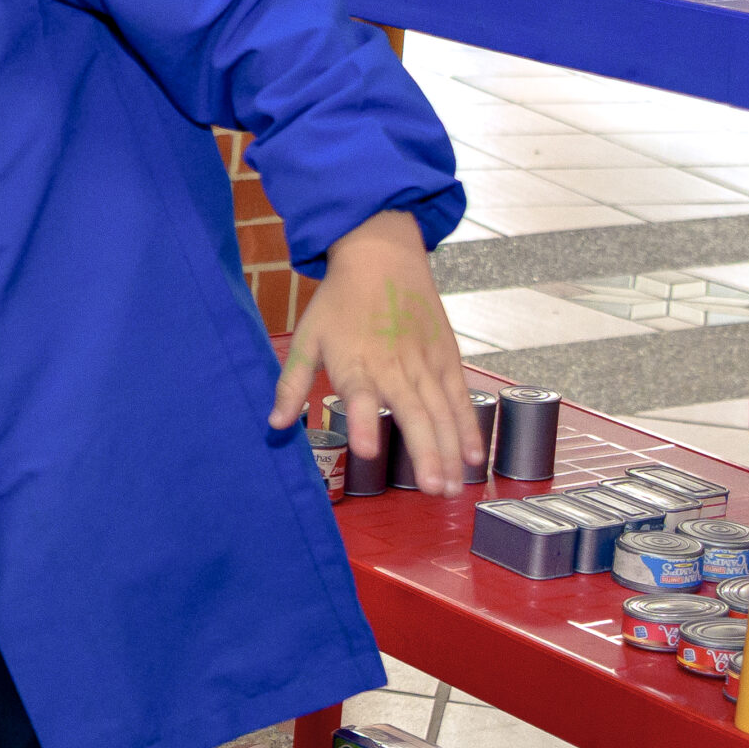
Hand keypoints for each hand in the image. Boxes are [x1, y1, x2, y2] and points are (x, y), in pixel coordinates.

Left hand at [270, 210, 479, 497]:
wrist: (382, 256)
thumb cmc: (339, 301)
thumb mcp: (306, 338)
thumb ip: (292, 384)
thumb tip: (274, 425)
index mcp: (355, 362)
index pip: (360, 395)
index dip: (363, 422)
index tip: (367, 450)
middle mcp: (394, 365)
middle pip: (413, 412)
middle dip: (425, 453)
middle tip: (432, 490)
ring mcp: (425, 361)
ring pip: (442, 412)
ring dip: (449, 451)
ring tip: (451, 489)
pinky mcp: (445, 357)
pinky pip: (460, 397)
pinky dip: (468, 427)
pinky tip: (474, 457)